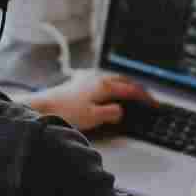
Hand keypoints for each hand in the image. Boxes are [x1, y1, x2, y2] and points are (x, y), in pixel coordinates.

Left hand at [24, 72, 152, 131]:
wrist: (42, 107)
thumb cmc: (65, 112)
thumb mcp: (94, 118)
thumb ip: (111, 113)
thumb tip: (121, 111)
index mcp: (104, 86)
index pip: (131, 90)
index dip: (145, 98)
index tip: (154, 104)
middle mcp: (97, 78)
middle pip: (124, 80)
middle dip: (138, 88)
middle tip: (147, 97)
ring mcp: (87, 78)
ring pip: (113, 78)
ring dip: (125, 84)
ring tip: (131, 92)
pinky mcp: (78, 81)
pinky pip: (102, 79)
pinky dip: (112, 83)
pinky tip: (108, 88)